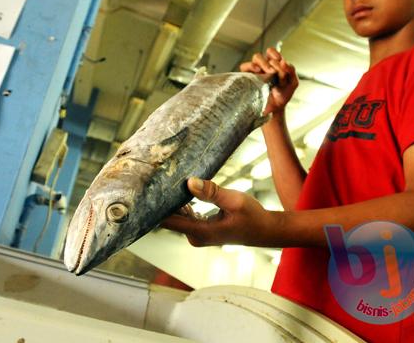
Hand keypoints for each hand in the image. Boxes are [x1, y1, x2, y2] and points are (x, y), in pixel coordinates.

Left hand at [162, 177, 280, 246]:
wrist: (265, 230)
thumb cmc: (253, 216)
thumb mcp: (234, 200)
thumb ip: (211, 192)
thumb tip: (189, 182)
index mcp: (200, 232)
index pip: (167, 221)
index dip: (155, 206)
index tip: (147, 189)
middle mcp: (195, 236)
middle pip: (169, 218)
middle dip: (163, 199)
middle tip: (157, 176)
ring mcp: (197, 234)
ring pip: (177, 216)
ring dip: (172, 200)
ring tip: (167, 179)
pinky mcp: (200, 228)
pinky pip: (185, 216)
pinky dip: (182, 203)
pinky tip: (181, 189)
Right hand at [240, 47, 298, 115]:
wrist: (274, 109)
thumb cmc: (283, 95)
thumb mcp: (292, 83)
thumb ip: (291, 70)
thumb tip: (283, 61)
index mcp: (274, 64)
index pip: (271, 52)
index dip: (275, 54)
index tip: (281, 63)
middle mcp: (263, 66)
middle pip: (265, 53)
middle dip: (270, 61)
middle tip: (274, 71)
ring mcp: (255, 71)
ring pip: (256, 57)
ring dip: (263, 63)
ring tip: (269, 72)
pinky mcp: (247, 77)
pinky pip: (244, 66)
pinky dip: (250, 66)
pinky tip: (257, 71)